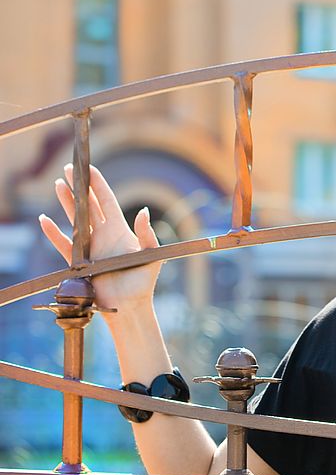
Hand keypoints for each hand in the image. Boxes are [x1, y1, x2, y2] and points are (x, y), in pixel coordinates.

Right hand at [38, 164, 161, 310]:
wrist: (129, 306)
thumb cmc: (143, 281)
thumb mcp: (152, 255)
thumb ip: (148, 233)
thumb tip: (142, 210)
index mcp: (120, 231)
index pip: (107, 202)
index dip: (99, 185)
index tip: (90, 168)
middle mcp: (103, 236)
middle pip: (88, 206)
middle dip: (79, 187)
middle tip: (69, 169)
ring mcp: (90, 248)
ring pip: (75, 220)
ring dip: (66, 204)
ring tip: (58, 185)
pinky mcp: (79, 263)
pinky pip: (63, 245)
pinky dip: (53, 233)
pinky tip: (45, 220)